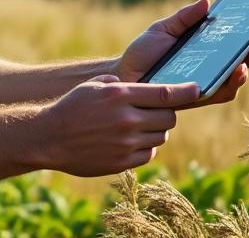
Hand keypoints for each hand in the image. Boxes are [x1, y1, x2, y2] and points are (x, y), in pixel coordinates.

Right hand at [32, 76, 197, 176]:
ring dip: (154, 130)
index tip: (198, 89)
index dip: (186, 91)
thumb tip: (148, 87)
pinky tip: (127, 141)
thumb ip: (122, 85)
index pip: (165, 94)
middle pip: (168, 117)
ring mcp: (126, 143)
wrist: (49, 138)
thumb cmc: (71, 107)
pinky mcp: (123, 162)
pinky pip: (149, 154)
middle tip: (153, 111)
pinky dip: (144, 147)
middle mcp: (127, 119)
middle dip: (165, 113)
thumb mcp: (94, 86)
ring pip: (160, 136)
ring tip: (136, 126)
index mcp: (120, 96)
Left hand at [113, 0, 248, 108]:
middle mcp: (214, 63)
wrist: (124, 79)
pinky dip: (232, 83)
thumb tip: (208, 1)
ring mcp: (209, 80)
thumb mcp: (163, 29)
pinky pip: (223, 92)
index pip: (240, 35)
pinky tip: (236, 72)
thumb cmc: (144, 52)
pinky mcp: (200, 97)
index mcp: (208, 43)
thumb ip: (185, 17)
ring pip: (239, 75)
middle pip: (245, 56)